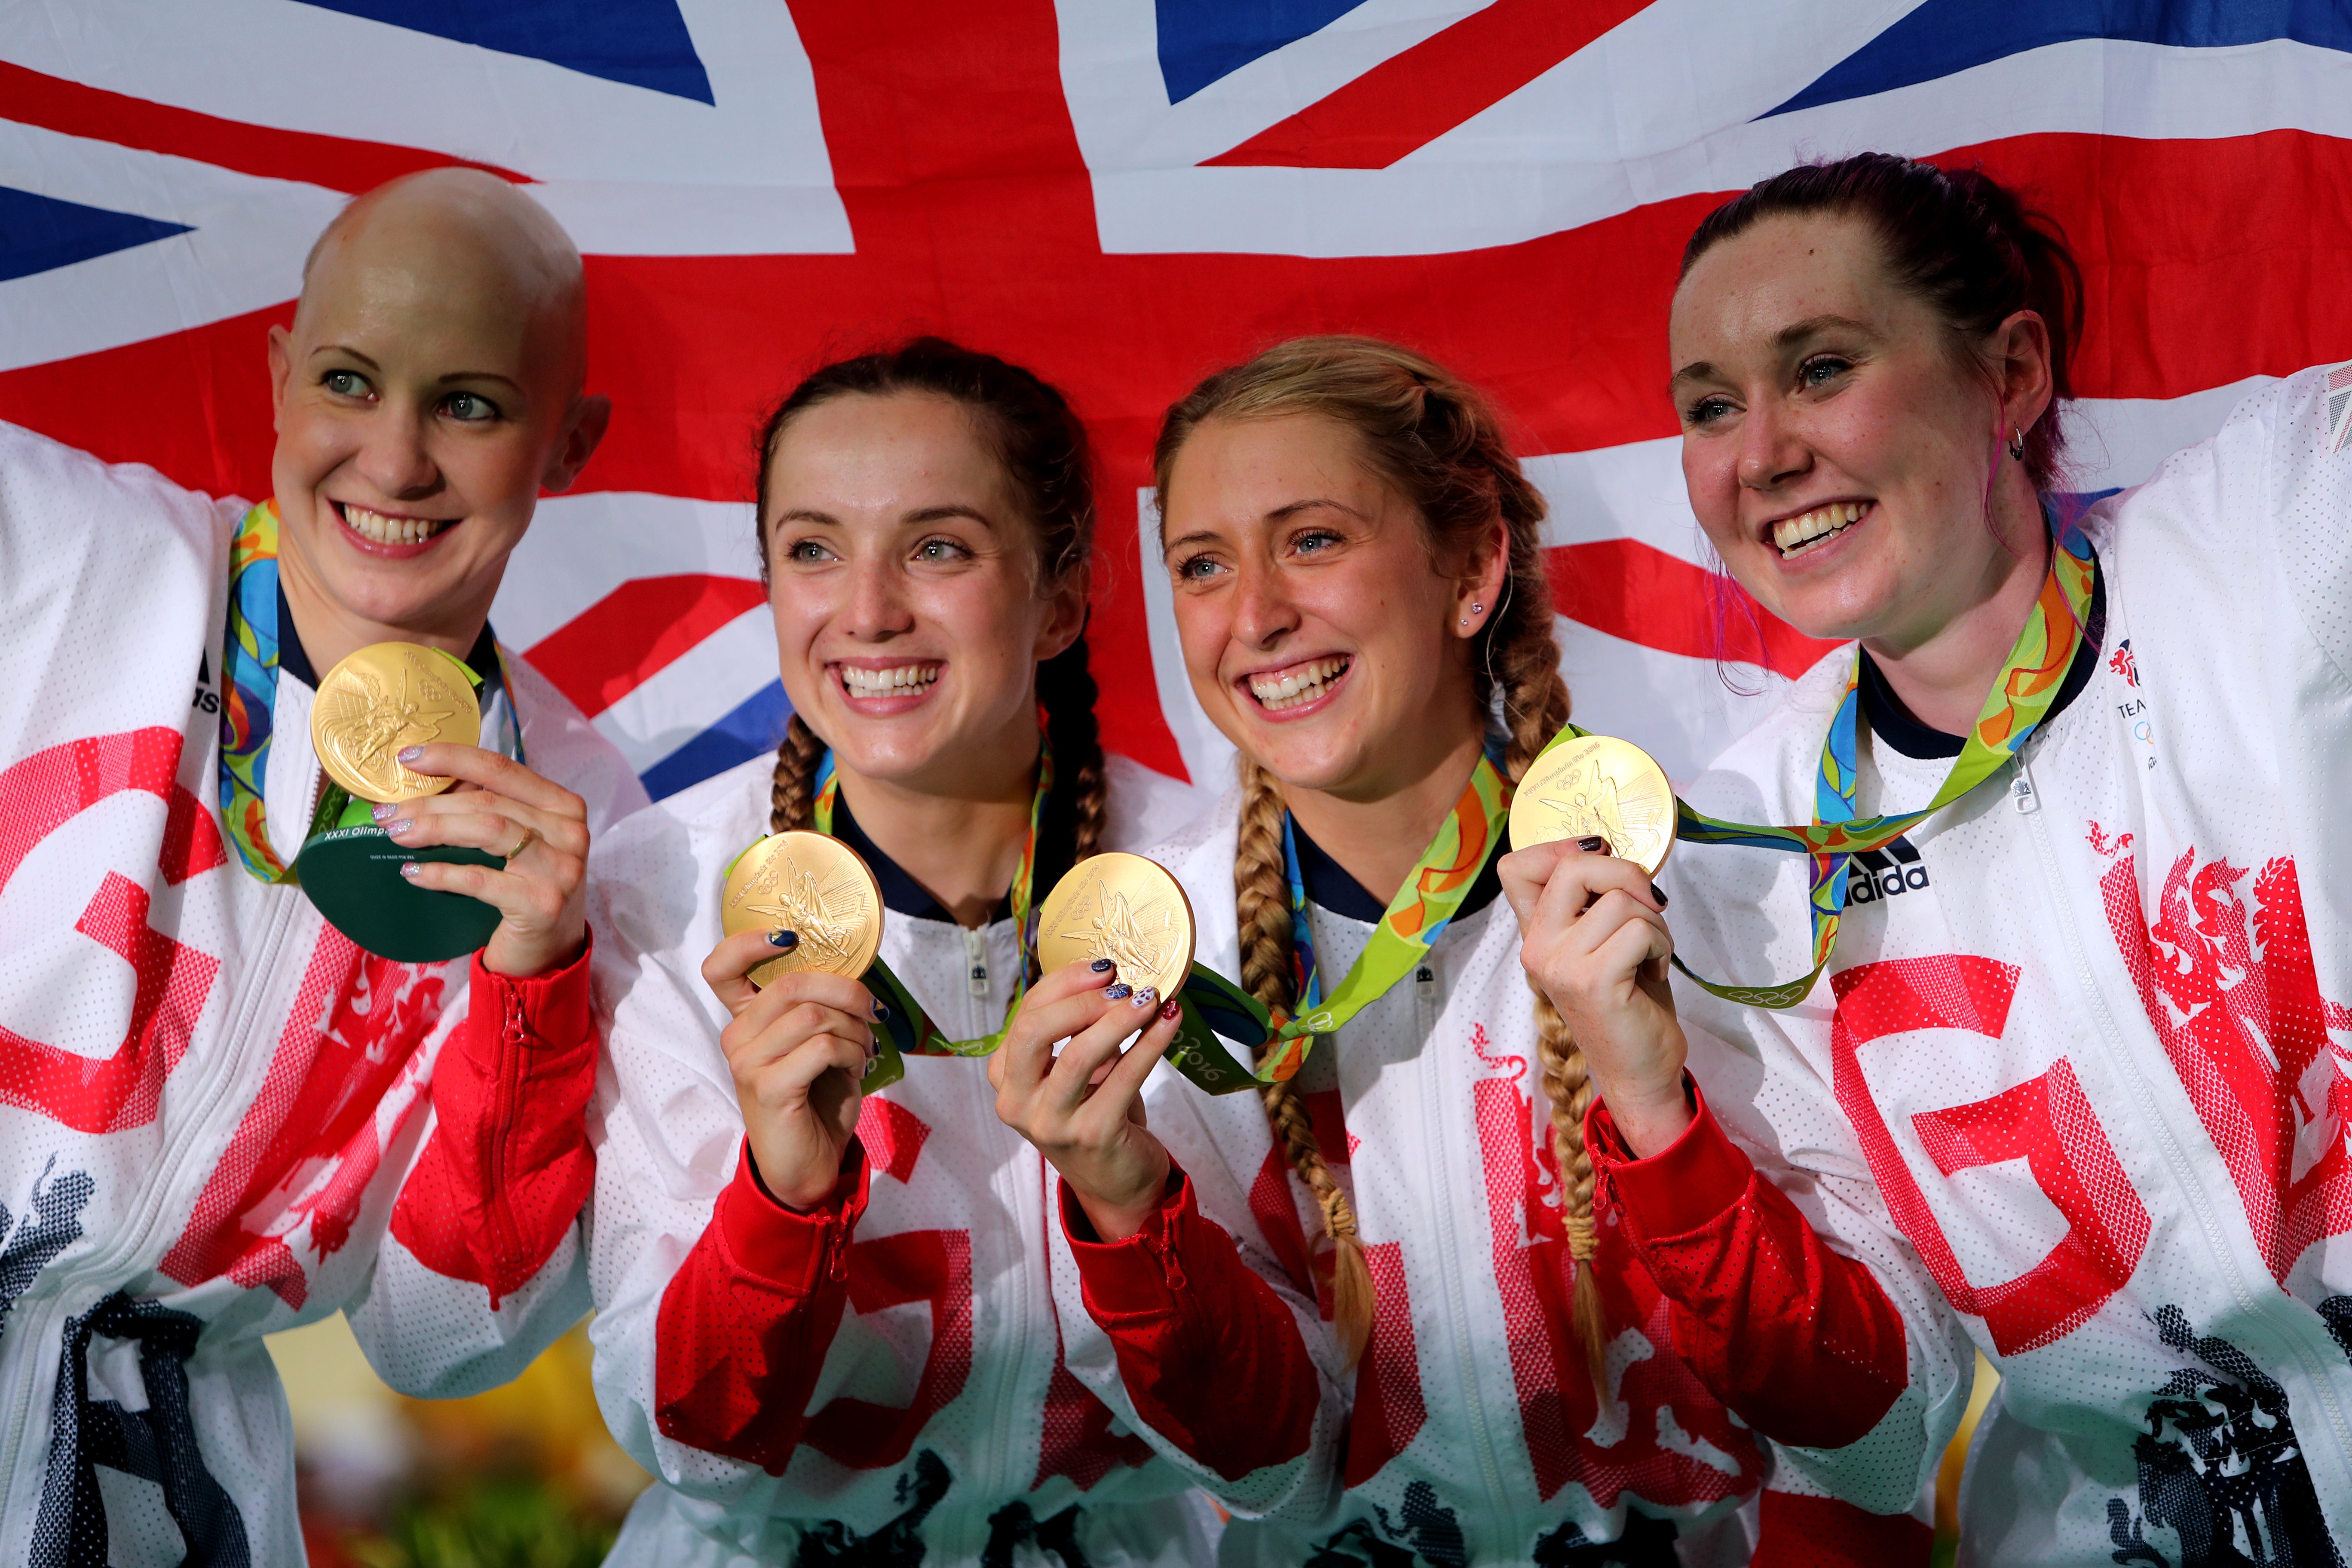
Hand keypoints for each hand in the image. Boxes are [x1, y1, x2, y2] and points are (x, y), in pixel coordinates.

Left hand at [380, 743, 588, 976]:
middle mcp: (569, 832)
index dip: (453, 758)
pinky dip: (440, 873)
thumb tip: (428, 784)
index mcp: (564, 806)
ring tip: (395, 834)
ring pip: (487, 830)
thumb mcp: (520, 843)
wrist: (549, 954)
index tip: (408, 758)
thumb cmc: (527, 890)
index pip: (503, 769)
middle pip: (488, 802)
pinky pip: (478, 878)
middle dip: (430, 803)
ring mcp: (560, 868)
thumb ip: (489, 810)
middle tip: (387, 812)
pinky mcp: (541, 902)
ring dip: (433, 829)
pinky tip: (413, 872)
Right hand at [702, 929, 876, 1210]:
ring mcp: (747, 1062)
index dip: (750, 942)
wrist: (809, 1165)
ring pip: (812, 1014)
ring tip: (865, 1047)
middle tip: (871, 1012)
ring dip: (854, 1027)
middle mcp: (737, 1037)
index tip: (792, 938)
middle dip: (846, 990)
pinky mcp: (767, 1087)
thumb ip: (819, 1007)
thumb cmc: (817, 1100)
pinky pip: (822, 1047)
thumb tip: (853, 974)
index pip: (720, 968)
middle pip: (791, 984)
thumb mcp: (818, 1044)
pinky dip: (852, 1051)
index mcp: (746, 1021)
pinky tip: (858, 1066)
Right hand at [990, 958, 1181, 1241]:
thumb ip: (1077, 1029)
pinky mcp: (1093, 1136)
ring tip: (1150, 998)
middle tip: (1121, 984)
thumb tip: (1112, 976)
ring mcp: (1052, 1124)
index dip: (1064, 983)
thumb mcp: (1075, 1070)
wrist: (1116, 1184)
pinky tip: (1170, 1023)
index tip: (1103, 967)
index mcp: (1006, 1078)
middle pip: (1035, 1031)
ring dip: (1119, 1019)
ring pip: (1078, 1055)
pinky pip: (1124, 1077)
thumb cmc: (1095, 1114)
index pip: (1026, 1015)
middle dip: (1081, 999)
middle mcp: (1018, 1103)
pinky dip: (1150, 1044)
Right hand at [1498, 837, 1691, 1156]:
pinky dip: (1661, 946)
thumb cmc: (1628, 1002)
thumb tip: (1608, 849)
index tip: (1601, 861)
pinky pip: (1639, 930)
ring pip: (1620, 901)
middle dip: (1625, 872)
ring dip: (1654, 922)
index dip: (1561, 848)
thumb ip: (1594, 901)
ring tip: (1652, 953)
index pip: (1516, 867)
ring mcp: (1561, 966)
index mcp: (1535, 934)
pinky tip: (1655, 971)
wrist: (1639, 1071)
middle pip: (1573, 866)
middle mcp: (1537, 948)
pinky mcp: (1593, 982)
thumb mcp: (1601, 943)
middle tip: (1649, 903)